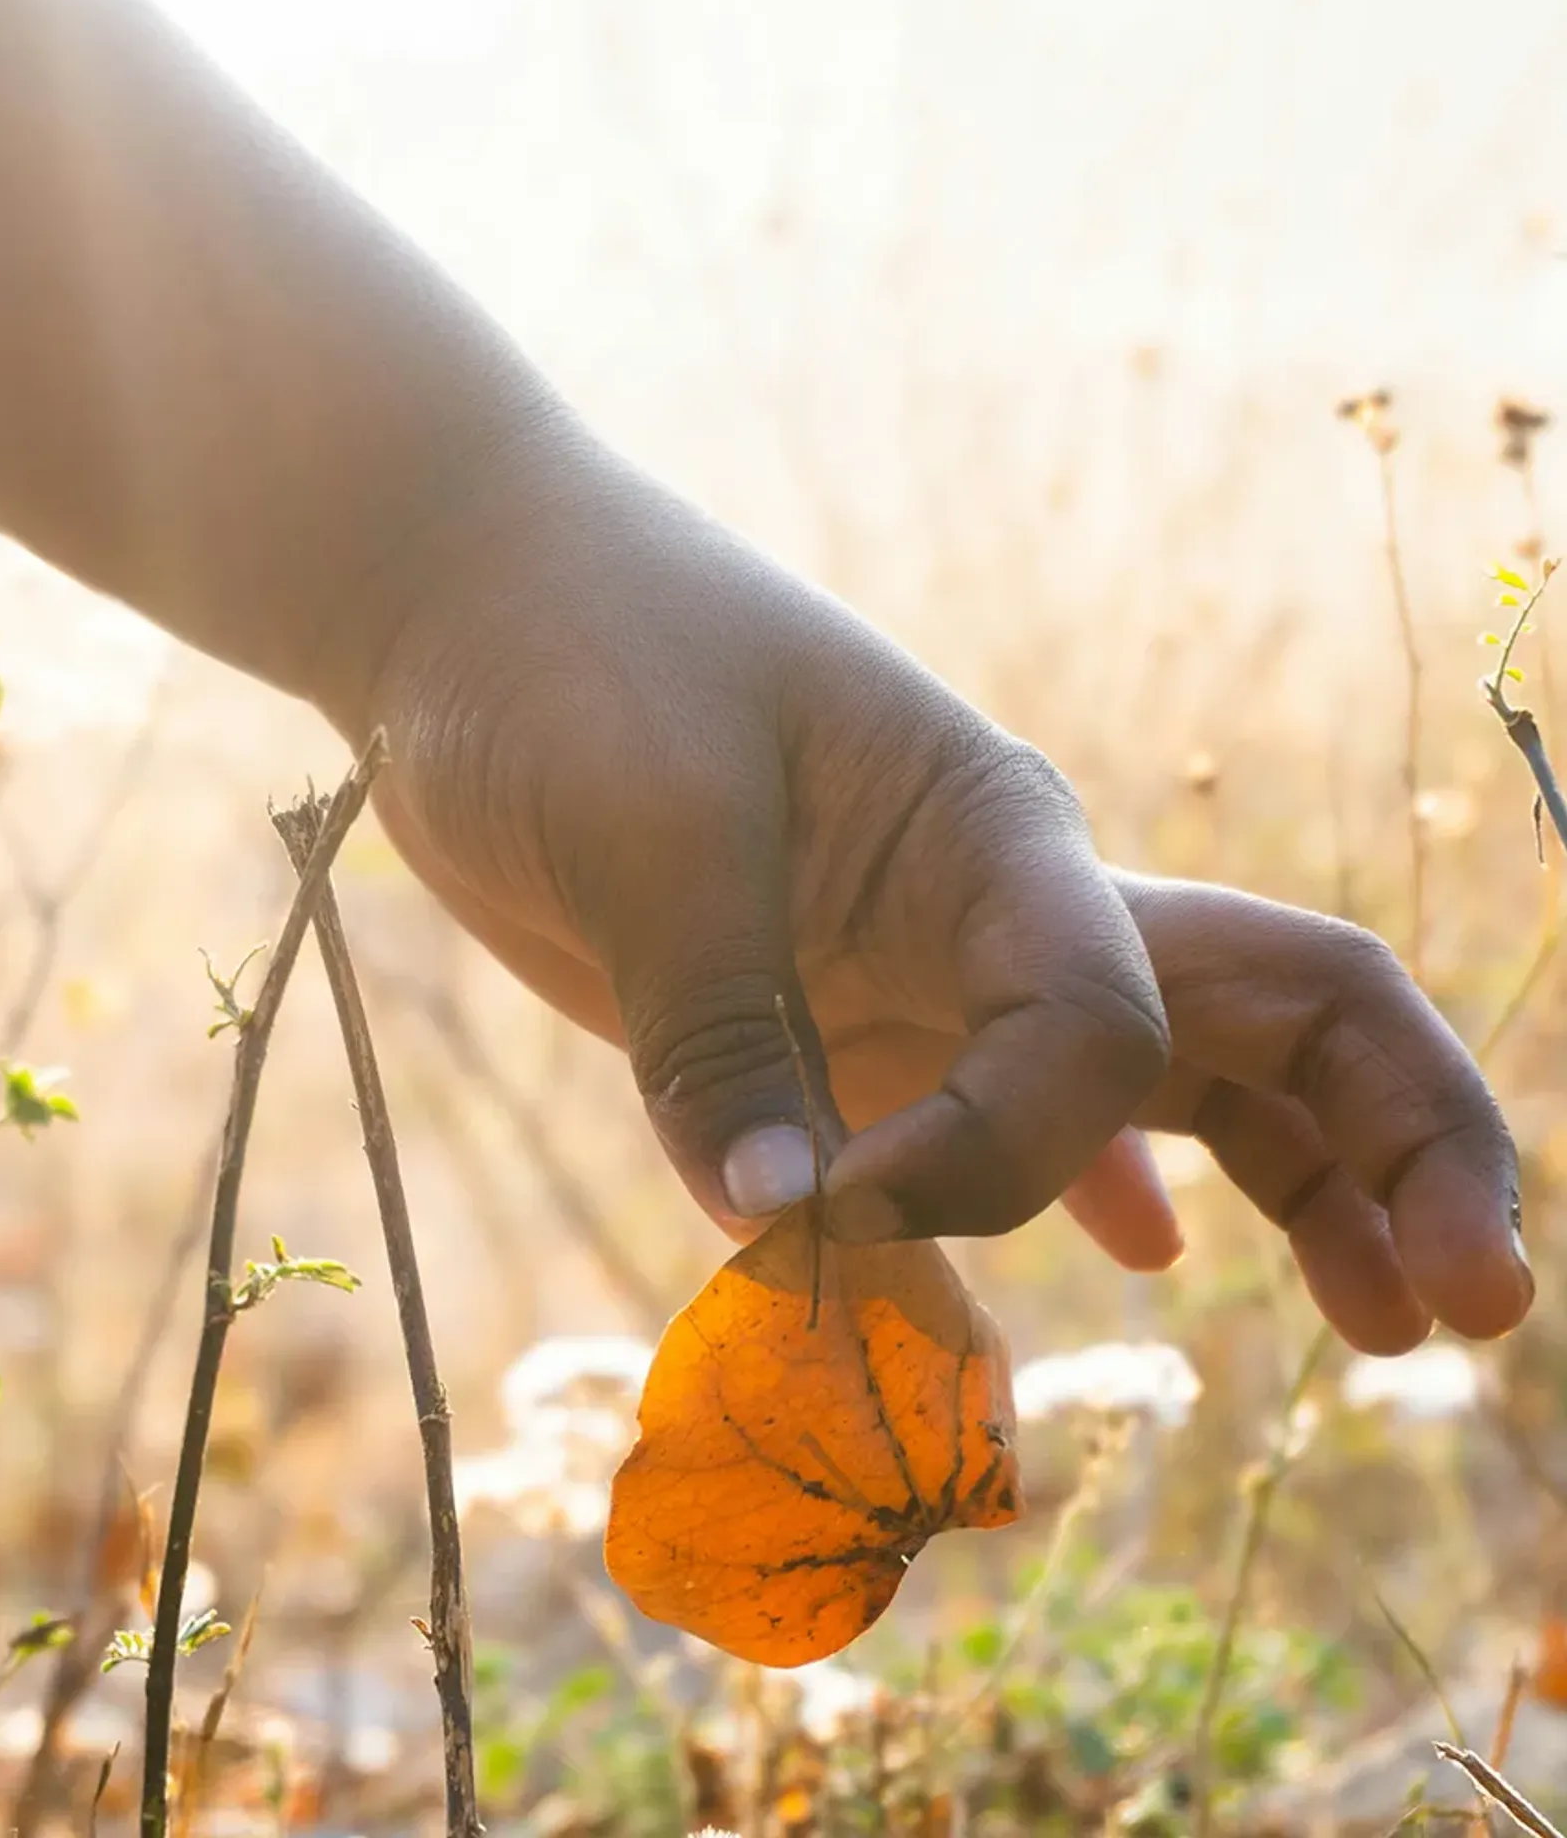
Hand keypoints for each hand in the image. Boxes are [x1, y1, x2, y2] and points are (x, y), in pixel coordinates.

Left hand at [335, 432, 1531, 1354]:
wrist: (467, 603)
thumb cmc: (568, 658)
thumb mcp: (648, 829)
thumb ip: (719, 1030)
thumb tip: (777, 1226)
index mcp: (991, 833)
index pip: (1097, 1029)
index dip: (1001, 1155)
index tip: (817, 1205)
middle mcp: (997, 903)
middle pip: (1272, 1016)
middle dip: (1386, 1152)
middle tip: (1464, 1308)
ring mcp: (929, 964)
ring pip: (1169, 1082)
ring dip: (1291, 1194)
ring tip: (1391, 1327)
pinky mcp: (836, 1008)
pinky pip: (1001, 1116)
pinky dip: (1071, 1191)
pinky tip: (1141, 1255)